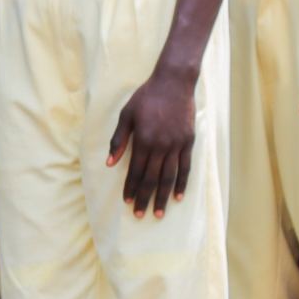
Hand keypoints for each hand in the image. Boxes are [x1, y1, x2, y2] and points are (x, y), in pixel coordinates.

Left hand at [106, 66, 201, 216]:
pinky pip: (185, 167)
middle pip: (152, 179)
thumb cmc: (146, 97)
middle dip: (144, 198)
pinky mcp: (189, 142)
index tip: (126, 202)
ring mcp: (177, 145)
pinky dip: (182, 183)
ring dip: (163, 196)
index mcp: (144, 140)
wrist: (173, 83)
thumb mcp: (126, 115)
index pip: (135, 171)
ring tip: (159, 213)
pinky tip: (179, 196)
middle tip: (140, 215)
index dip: (130, 188)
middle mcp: (161, 146)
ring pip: (170, 177)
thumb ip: (119, 140)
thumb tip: (110, 162)